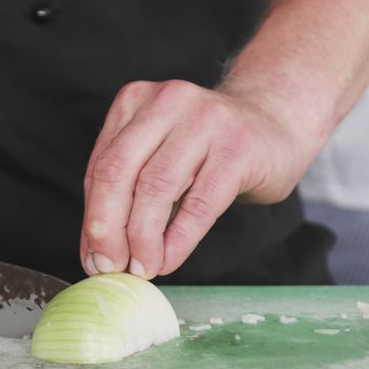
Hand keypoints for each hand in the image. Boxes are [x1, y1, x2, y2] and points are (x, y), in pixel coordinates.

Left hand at [80, 79, 310, 279]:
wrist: (276, 126)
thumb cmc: (212, 149)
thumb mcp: (163, 155)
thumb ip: (129, 193)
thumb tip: (97, 252)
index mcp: (137, 101)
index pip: (101, 166)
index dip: (92, 219)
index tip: (93, 258)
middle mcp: (168, 102)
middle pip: (118, 171)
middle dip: (107, 228)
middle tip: (109, 266)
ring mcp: (206, 121)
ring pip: (156, 187)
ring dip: (142, 238)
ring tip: (143, 267)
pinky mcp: (238, 149)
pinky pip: (199, 203)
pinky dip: (179, 239)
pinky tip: (170, 259)